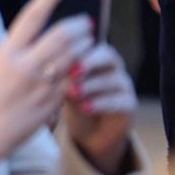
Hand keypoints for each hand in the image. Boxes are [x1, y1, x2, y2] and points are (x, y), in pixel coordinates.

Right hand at [0, 0, 93, 174]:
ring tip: (90, 42)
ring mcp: (39, 85)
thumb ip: (22, 51)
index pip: (31, 17)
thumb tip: (50, 35)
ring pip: (74, 57)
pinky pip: (76, 81)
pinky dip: (84, 72)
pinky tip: (86, 69)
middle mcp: (23, 66)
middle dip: (79, 27)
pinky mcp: (52, 103)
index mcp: (6, 53)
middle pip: (61, 36)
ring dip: (87, 47)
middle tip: (86, 24)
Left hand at [60, 42, 135, 174]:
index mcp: (95, 56)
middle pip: (108, 55)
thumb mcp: (63, 85)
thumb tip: (45, 63)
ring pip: (112, 79)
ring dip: (91, 85)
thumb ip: (59, 73)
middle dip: (89, 62)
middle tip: (72, 72)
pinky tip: (85, 108)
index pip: (91, 44)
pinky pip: (120, 100)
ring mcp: (124, 85)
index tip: (59, 56)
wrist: (90, 131)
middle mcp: (113, 67)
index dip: (77, 49)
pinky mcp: (130, 104)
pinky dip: (101, 103)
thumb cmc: (73, 100)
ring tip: (73, 92)